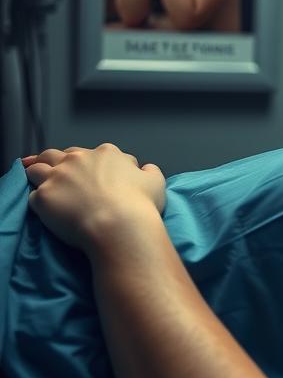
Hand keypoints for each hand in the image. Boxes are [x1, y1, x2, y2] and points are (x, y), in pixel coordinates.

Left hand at [22, 144, 165, 252]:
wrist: (119, 225)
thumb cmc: (140, 204)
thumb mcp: (156, 182)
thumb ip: (149, 171)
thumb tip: (145, 168)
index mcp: (105, 154)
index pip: (89, 152)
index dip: (88, 161)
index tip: (88, 170)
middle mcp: (78, 160)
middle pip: (58, 155)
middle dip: (54, 159)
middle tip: (51, 166)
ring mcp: (58, 177)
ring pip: (37, 168)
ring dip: (35, 170)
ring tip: (32, 175)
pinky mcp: (43, 197)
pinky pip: (33, 196)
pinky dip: (37, 199)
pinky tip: (39, 205)